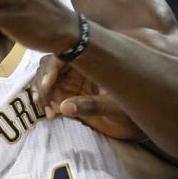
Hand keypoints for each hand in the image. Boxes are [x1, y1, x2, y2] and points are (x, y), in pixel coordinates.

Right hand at [31, 55, 146, 141]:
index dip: (53, 66)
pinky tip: (52, 115)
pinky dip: (47, 102)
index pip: (65, 54)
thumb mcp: (114, 108)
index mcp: (93, 61)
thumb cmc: (130, 110)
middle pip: (50, 65)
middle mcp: (80, 67)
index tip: (49, 84)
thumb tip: (65, 107)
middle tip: (44, 102)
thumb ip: (92, 106)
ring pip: (46, 78)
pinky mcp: (68, 93)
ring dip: (43, 93)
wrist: (134, 124)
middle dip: (43, 81)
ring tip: (50, 111)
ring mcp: (72, 80)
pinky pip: (50, 93)